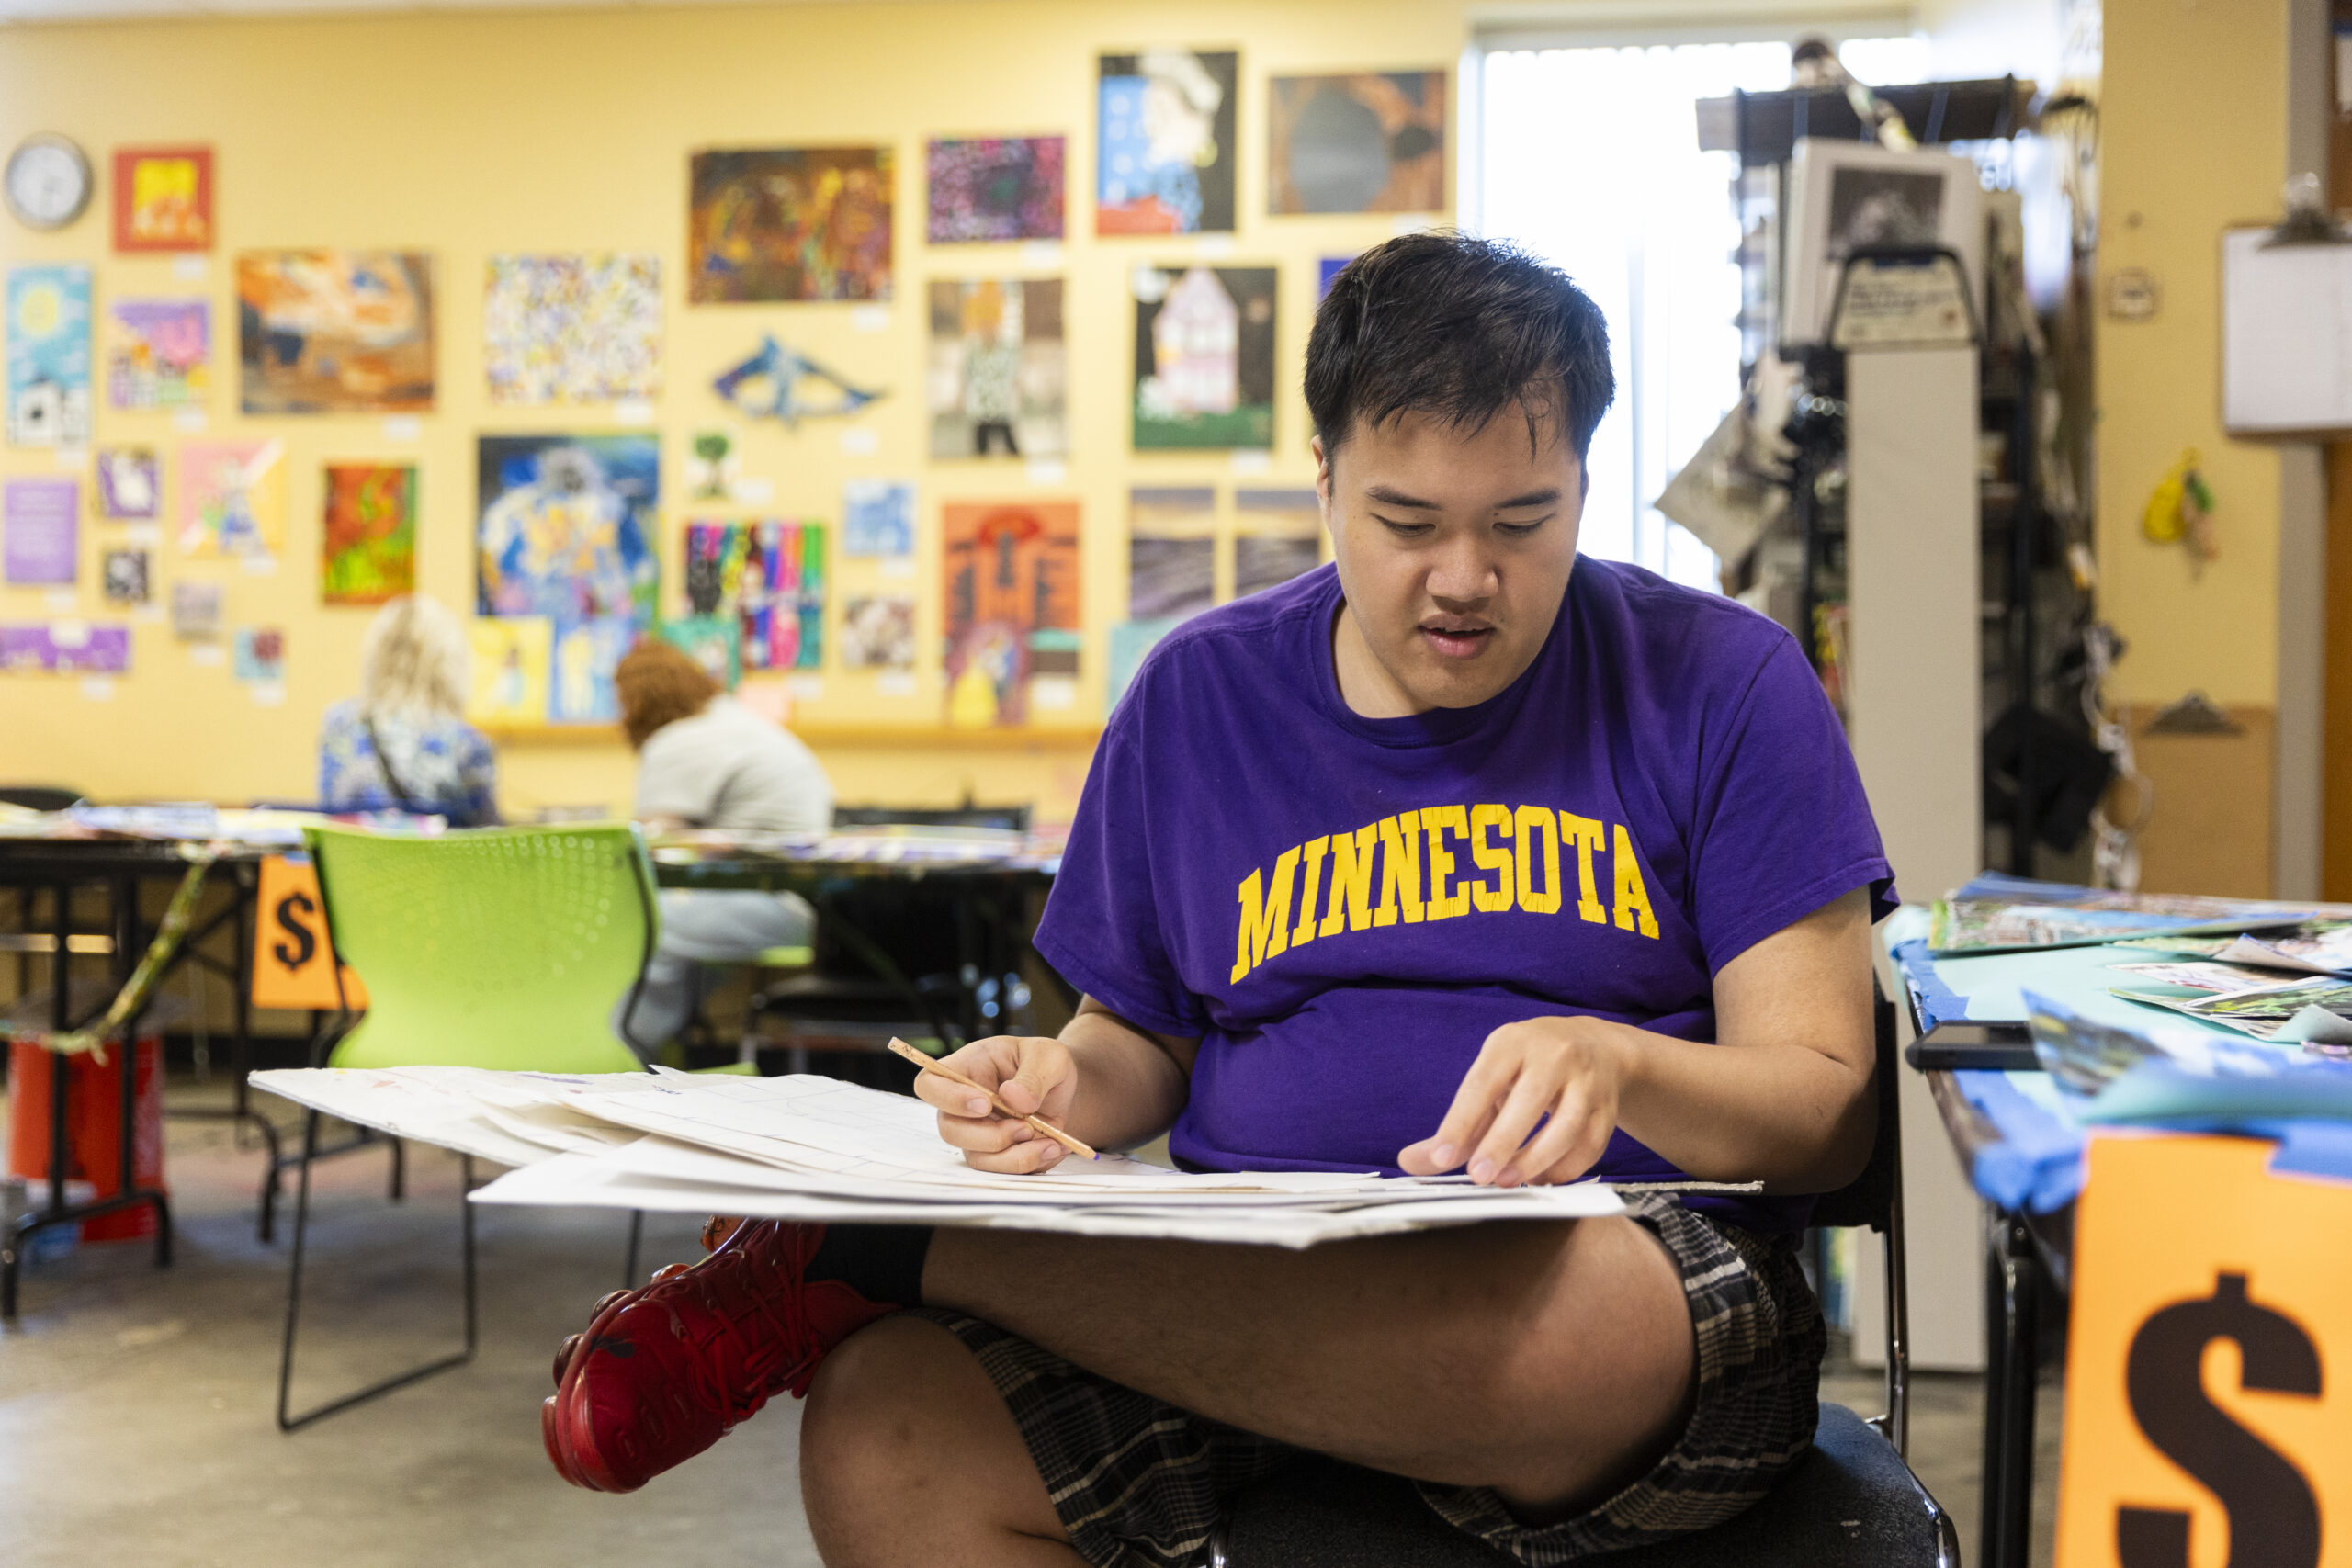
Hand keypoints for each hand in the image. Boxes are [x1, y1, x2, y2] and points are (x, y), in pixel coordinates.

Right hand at [909, 1035, 1078, 1174]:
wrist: (1063, 1091)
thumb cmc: (1046, 1065)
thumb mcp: (1050, 1056)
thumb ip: (1034, 1075)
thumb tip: (1013, 1097)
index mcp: (967, 1068)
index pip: (930, 1084)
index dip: (948, 1098)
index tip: (985, 1104)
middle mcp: (963, 1105)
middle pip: (950, 1130)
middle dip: (990, 1136)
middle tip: (1025, 1126)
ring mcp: (977, 1133)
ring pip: (976, 1158)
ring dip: (1013, 1156)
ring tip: (1047, 1140)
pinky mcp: (996, 1155)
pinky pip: (1002, 1171)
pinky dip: (1030, 1164)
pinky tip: (1052, 1147)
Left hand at [1397, 1016, 1627, 1186]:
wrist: (1594, 1046)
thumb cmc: (1527, 1070)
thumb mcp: (1490, 1081)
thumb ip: (1455, 1125)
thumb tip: (1411, 1162)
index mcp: (1511, 1043)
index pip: (1482, 1083)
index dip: (1460, 1123)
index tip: (1440, 1159)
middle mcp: (1553, 1055)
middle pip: (1529, 1101)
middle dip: (1501, 1143)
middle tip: (1478, 1177)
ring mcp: (1586, 1080)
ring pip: (1567, 1126)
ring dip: (1535, 1160)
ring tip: (1507, 1182)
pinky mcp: (1607, 1109)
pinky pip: (1590, 1146)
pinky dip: (1563, 1169)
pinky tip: (1538, 1180)